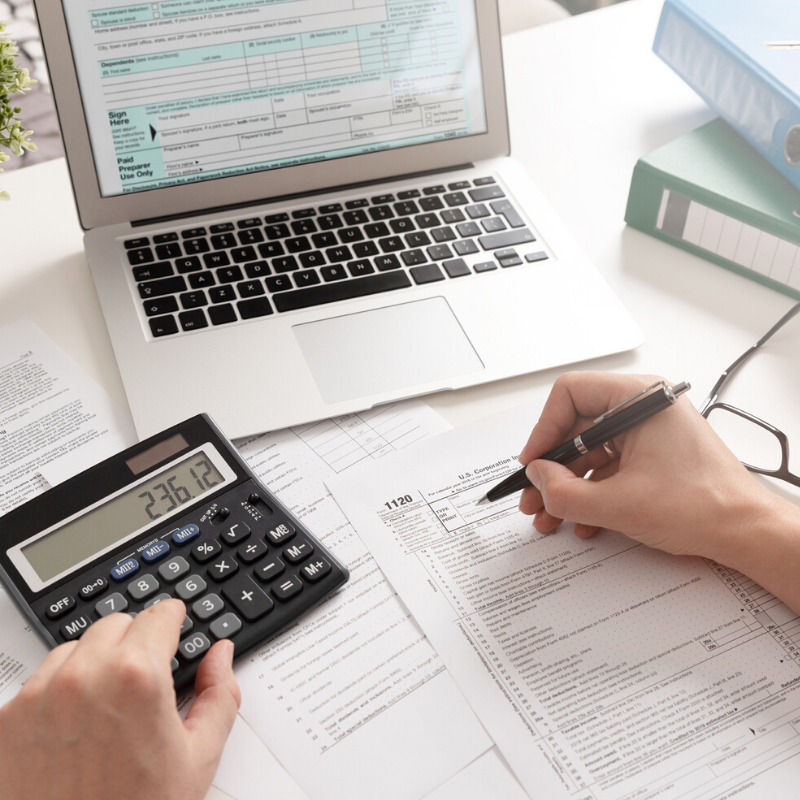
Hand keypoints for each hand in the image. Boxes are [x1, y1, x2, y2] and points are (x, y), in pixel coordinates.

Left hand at [0, 599, 240, 799]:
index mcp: (137, 677)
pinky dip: (59, 692)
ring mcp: (39, 697)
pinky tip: (76, 729)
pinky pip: (38, 682)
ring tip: (110, 707)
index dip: (173, 619)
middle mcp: (84, 676)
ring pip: (75, 648)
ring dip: (95, 661)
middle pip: (117, 624)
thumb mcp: (198, 758)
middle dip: (136, 640)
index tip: (174, 623)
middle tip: (147, 676)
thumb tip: (219, 655)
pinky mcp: (7, 721)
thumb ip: (219, 694)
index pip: (159, 614)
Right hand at [518, 372, 780, 560]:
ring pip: (590, 451)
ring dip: (567, 486)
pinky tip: (581, 520)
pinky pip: (608, 466)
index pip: (570, 394)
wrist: (746, 533)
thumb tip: (537, 478)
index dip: (544, 429)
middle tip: (534, 496)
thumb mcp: (619, 503)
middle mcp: (643, 408)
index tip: (533, 462)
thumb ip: (565, 492)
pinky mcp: (652, 455)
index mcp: (639, 399)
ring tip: (551, 516)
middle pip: (577, 427)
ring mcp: (648, 432)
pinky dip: (590, 492)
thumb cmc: (705, 506)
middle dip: (552, 468)